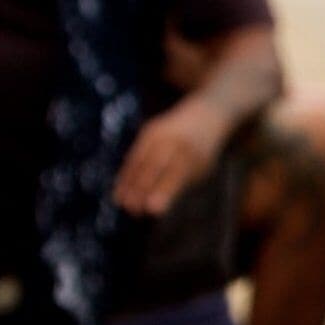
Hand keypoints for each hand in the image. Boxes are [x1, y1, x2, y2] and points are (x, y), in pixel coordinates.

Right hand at [112, 96, 235, 215]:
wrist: (204, 114)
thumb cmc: (202, 152)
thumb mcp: (201, 170)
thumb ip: (180, 186)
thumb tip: (156, 209)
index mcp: (192, 152)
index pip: (176, 174)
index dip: (164, 192)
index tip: (153, 211)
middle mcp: (174, 140)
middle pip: (154, 166)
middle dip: (141, 189)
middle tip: (131, 210)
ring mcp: (159, 133)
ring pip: (140, 160)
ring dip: (128, 182)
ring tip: (121, 202)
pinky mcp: (147, 131)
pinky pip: (135, 153)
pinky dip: (126, 171)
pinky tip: (120, 187)